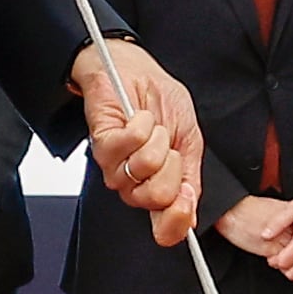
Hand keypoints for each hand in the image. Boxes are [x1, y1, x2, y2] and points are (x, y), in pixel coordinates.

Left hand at [72, 38, 201, 244]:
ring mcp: (116, 166)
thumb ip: (190, 178)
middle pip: (157, 199)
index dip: (177, 220)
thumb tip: (192, 213)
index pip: (165, 225)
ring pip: (142, 172)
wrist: (130, 68)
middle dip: (171, 164)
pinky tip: (138, 117)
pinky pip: (124, 150)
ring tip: (151, 123)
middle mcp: (135, 182)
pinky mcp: (101, 144)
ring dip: (154, 140)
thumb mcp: (189, 139)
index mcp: (160, 184)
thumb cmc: (157, 99)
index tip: (187, 200)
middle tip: (167, 142)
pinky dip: (138, 128)